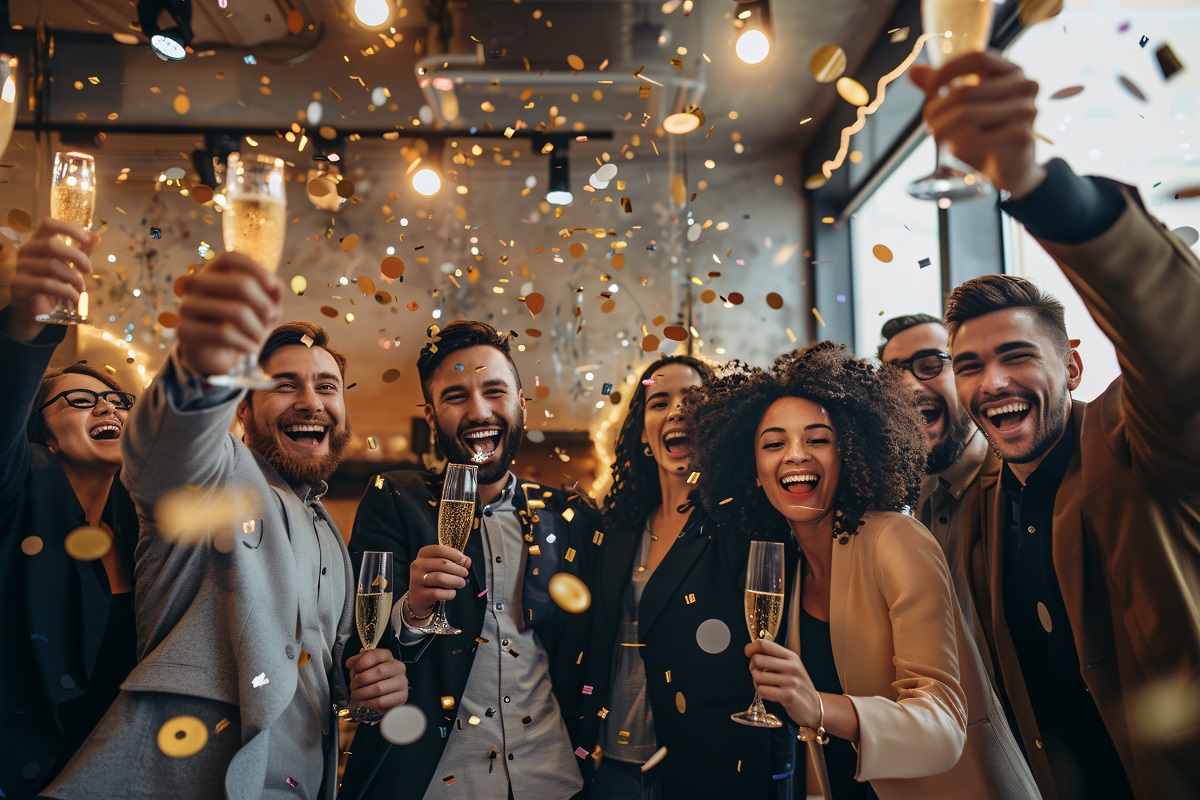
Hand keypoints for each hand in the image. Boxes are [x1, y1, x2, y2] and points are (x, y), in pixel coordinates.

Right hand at [6, 219, 96, 341]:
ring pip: (52, 265)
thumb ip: (81, 252)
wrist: (37, 310)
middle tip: (89, 270)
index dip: (69, 228)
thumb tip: (96, 236)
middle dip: (77, 257)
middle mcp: (26, 251)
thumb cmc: (54, 284)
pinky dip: (67, 291)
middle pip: (51, 244)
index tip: (87, 239)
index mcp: (38, 242)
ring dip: (74, 278)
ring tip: (81, 288)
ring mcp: (21, 267)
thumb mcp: (71, 266)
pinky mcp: (19, 285)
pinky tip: (74, 297)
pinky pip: (47, 284)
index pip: (48, 224)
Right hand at [175, 252, 282, 375]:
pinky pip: (224, 334)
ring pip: (236, 311)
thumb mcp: (262, 310)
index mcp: (212, 273)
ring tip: (260, 338)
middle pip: (240, 284)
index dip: (255, 267)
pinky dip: (246, 343)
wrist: (216, 356)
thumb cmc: (242, 326)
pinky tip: (251, 348)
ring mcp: (187, 306)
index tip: (273, 285)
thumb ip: (272, 294)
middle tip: (271, 319)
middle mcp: (195, 284)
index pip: (230, 257)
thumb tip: (275, 285)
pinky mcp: (185, 330)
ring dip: (258, 329)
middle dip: (264, 305)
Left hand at [347, 648, 408, 711]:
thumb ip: (357, 663)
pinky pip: (382, 701)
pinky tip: (363, 702)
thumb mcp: (364, 668)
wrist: (386, 697)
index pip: (377, 655)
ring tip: (355, 695)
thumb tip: (350, 663)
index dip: (362, 662)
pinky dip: (369, 703)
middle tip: (352, 687)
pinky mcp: (402, 697)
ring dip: (362, 693)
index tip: (354, 670)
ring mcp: (402, 682)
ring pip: (379, 688)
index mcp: (388, 657)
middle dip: (361, 680)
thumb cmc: (374, 680)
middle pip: (379, 671)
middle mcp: (398, 667)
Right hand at [406, 544, 471, 620]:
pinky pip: (438, 593)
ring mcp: (416, 580)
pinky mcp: (419, 595)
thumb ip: (454, 561)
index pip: (439, 550)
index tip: (464, 560)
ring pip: (440, 578)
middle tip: (465, 574)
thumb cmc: (432, 579)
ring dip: (456, 581)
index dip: (454, 554)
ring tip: (461, 583)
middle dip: (458, 569)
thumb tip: (467, 561)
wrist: (418, 599)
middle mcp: (417, 566)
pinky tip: (452, 593)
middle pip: (443, 563)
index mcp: (422, 555)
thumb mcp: (440, 567)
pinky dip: (449, 593)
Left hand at [746, 639, 820, 727]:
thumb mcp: (790, 666)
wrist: (814, 706)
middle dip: (752, 667)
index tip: (748, 654)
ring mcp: (791, 681)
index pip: (764, 644)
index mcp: (791, 656)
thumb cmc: (796, 685)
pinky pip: (762, 690)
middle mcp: (792, 666)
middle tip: (758, 673)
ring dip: (756, 682)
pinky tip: (769, 693)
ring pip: (758, 676)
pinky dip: (761, 692)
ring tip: (765, 685)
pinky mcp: (788, 696)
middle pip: (757, 659)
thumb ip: (773, 657)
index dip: (751, 648)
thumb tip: (751, 650)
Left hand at [910, 51, 1045, 198]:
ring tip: (937, 138)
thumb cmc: (988, 133)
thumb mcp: (965, 105)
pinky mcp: (1021, 139)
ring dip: (942, 129)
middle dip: (936, 110)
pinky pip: (973, 141)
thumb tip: (914, 71)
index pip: (977, 57)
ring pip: (966, 114)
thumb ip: (943, 86)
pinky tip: (956, 151)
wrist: (1012, 169)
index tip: (930, 87)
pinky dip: (956, 148)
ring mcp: (1026, 111)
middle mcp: (1025, 86)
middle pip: (965, 92)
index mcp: (1011, 71)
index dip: (948, 70)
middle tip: (928, 126)